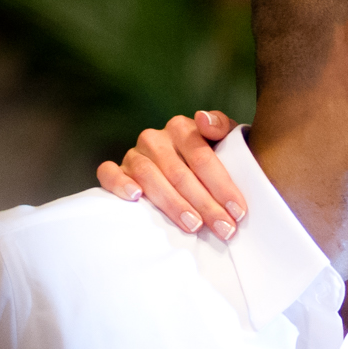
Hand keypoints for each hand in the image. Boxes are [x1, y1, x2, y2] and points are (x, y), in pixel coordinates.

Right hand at [97, 111, 246, 237]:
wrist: (185, 169)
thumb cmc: (210, 158)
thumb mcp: (224, 139)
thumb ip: (221, 126)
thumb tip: (203, 119)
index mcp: (181, 128)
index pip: (202, 158)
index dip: (222, 185)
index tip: (238, 211)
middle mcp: (155, 139)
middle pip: (180, 173)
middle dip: (205, 204)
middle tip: (223, 228)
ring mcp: (134, 154)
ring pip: (150, 177)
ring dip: (173, 204)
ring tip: (193, 225)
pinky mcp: (116, 169)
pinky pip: (109, 173)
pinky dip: (120, 184)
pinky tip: (135, 197)